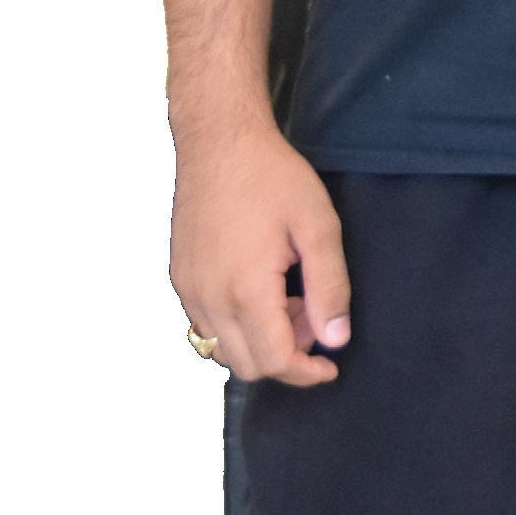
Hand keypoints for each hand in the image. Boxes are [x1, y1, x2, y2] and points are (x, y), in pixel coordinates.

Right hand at [170, 118, 350, 386]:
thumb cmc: (272, 177)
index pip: (273, 362)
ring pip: (221, 349)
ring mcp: (188, 290)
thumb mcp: (318, 225)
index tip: (330, 366)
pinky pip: (204, 325)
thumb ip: (330, 286)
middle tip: (311, 312)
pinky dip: (234, 325)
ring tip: (287, 295)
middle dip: (286, 353)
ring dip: (258, 340)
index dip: (306, 372)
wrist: (220, 142)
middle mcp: (208, 299)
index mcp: (244, 289)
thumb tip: (336, 339)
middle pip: (246, 366)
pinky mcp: (179, 278)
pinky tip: (258, 286)